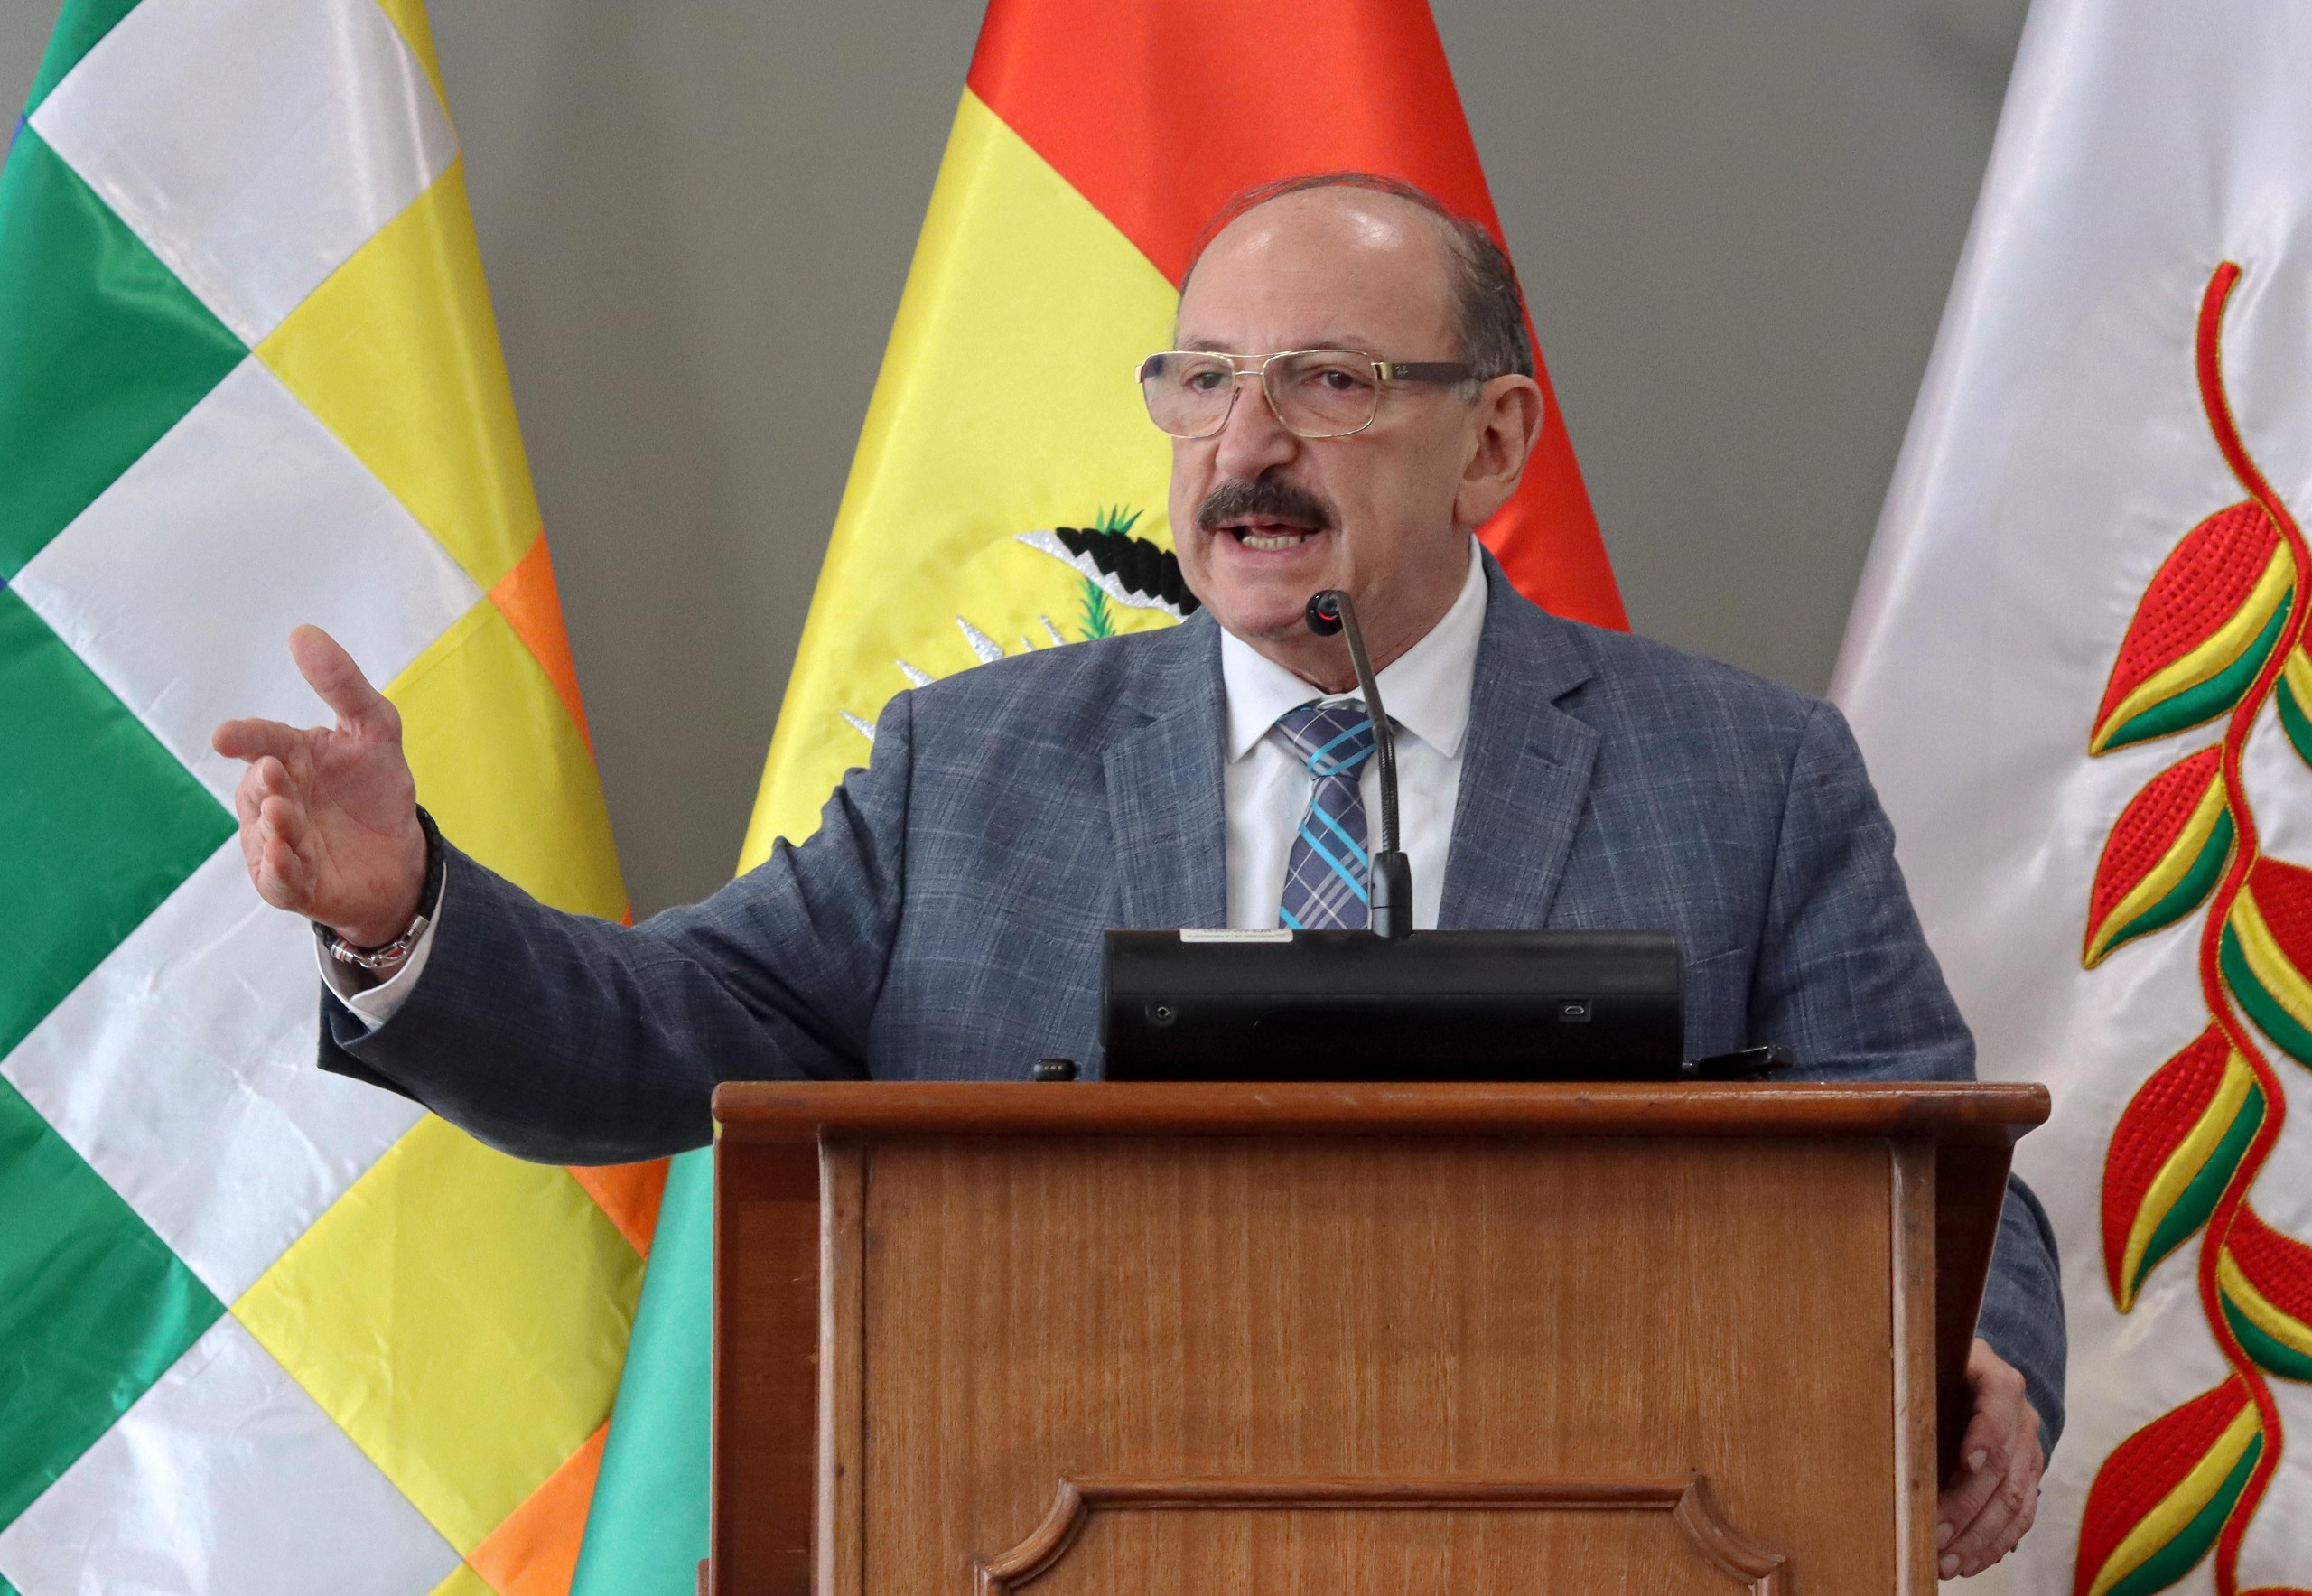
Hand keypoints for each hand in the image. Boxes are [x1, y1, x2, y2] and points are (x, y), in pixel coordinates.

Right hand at [211, 626, 427, 946]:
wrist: (398, 856)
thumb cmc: (375, 787)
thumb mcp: (374, 727)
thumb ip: (342, 683)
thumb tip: (301, 631)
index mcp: (288, 757)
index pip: (261, 741)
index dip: (245, 737)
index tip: (226, 737)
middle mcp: (273, 798)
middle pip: (259, 788)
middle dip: (264, 782)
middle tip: (274, 775)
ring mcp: (278, 842)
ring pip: (265, 834)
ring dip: (273, 824)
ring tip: (282, 813)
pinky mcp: (292, 884)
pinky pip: (278, 880)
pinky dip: (278, 869)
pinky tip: (285, 856)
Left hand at [1937, 1337, 2043, 1577]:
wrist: (1980, 1376)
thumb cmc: (1942, 1371)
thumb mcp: (1931, 1365)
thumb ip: (1916, 1386)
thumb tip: (1875, 1420)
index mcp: (1996, 1379)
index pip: (1996, 1405)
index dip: (1984, 1435)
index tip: (1967, 1462)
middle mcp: (2021, 1416)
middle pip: (2001, 1467)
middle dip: (1966, 1508)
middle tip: (1934, 1537)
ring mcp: (2030, 1450)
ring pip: (2013, 1501)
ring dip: (1979, 1538)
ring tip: (1947, 1563)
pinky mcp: (2031, 1478)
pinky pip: (2021, 1518)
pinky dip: (1995, 1544)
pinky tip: (1970, 1563)